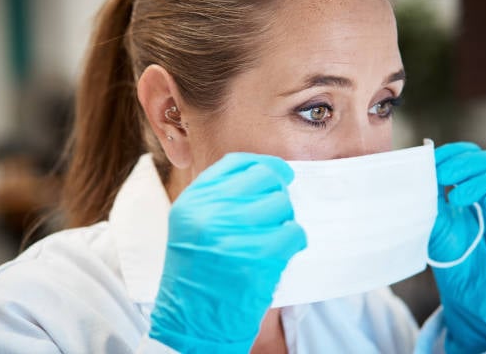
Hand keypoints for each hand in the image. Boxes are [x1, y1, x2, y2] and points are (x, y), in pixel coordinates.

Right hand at [149, 153, 306, 352]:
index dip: (266, 165)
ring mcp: (233, 232)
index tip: (280, 173)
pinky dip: (293, 241)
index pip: (238, 163)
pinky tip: (279, 254)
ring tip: (272, 239)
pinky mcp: (257, 257)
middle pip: (265, 178)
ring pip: (282, 204)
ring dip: (284, 220)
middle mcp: (210, 212)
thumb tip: (269, 174)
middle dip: (277, 193)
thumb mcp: (194, 225)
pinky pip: (293, 231)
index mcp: (194, 200)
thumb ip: (222, 198)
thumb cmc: (198, 273)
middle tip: (276, 213)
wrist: (191, 322)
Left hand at [429, 142, 485, 352]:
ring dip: (483, 181)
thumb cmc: (452, 258)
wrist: (469, 298)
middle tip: (444, 175)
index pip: (471, 156)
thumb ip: (429, 194)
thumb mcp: (433, 221)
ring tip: (459, 198)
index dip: (454, 152)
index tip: (433, 157)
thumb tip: (418, 164)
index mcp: (474, 188)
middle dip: (466, 165)